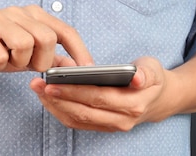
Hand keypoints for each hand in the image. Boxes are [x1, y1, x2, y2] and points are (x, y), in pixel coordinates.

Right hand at [0, 5, 93, 71]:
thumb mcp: (26, 55)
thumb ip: (51, 58)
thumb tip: (76, 67)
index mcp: (33, 14)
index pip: (65, 30)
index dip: (78, 50)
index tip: (87, 69)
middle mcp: (17, 11)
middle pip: (47, 38)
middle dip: (41, 61)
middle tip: (26, 66)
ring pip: (24, 44)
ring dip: (17, 63)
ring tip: (6, 61)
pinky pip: (0, 55)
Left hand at [30, 56, 178, 131]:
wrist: (158, 99)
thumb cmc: (151, 78)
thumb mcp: (153, 69)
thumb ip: (145, 72)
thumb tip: (137, 77)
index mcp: (133, 104)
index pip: (98, 98)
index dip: (73, 91)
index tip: (53, 82)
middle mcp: (121, 120)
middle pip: (83, 111)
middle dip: (57, 98)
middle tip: (37, 84)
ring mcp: (110, 126)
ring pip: (76, 119)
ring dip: (54, 105)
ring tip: (38, 89)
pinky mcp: (101, 126)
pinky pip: (76, 122)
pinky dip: (59, 110)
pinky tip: (47, 97)